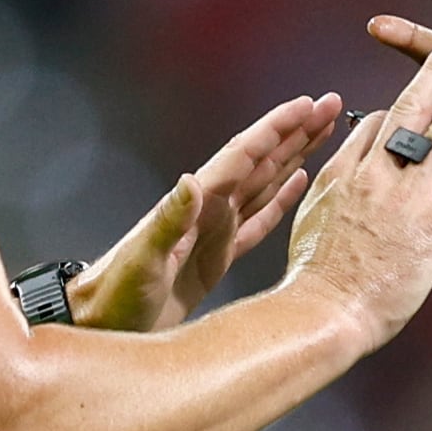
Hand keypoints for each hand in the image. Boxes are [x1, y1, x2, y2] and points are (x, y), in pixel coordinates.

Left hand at [70, 94, 344, 331]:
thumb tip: (191, 181)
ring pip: (265, 183)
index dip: (277, 129)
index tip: (308, 105)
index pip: (244, 156)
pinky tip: (299, 184)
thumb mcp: (142, 260)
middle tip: (330, 106)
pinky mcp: (218, 256)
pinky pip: (259, 220)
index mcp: (196, 204)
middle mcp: (209, 209)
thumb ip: (168, 220)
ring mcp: (215, 230)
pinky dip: (282, 200)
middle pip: (262, 160)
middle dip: (296, 132)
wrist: (101, 325)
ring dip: (294, 156)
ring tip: (322, 133)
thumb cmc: (114, 295)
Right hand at [284, 38, 431, 345]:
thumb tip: (337, 166)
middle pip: (412, 110)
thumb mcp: (312, 220)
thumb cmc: (314, 277)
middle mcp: (377, 174)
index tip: (421, 96)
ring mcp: (408, 197)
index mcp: (346, 173)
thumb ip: (330, 187)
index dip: (402, 106)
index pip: (379, 123)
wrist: (324, 312)